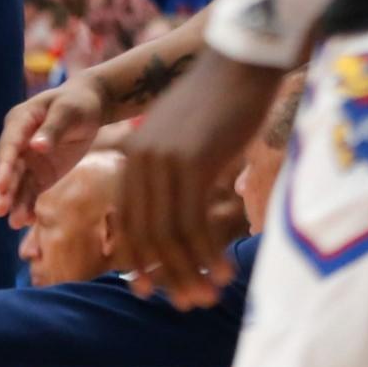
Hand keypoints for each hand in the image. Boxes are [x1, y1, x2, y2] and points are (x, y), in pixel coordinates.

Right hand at [0, 77, 105, 225]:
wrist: (89, 108)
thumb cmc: (78, 104)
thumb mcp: (68, 111)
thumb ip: (53, 129)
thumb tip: (36, 147)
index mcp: (19, 121)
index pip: (9, 146)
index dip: (3, 165)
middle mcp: (18, 143)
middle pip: (9, 169)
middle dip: (4, 190)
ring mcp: (27, 160)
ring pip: (18, 184)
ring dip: (15, 203)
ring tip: (15, 223)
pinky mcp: (39, 174)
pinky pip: (31, 192)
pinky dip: (29, 206)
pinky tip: (27, 221)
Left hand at [120, 50, 282, 306]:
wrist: (238, 62)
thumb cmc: (220, 101)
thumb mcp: (185, 139)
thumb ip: (176, 171)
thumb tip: (183, 211)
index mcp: (133, 156)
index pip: (128, 218)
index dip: (138, 258)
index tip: (148, 290)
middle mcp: (140, 160)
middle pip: (146, 232)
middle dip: (166, 273)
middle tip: (186, 304)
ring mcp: (163, 162)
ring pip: (170, 232)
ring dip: (189, 270)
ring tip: (207, 297)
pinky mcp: (191, 162)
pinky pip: (194, 220)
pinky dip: (207, 253)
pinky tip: (223, 272)